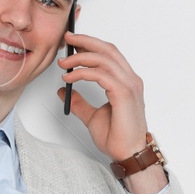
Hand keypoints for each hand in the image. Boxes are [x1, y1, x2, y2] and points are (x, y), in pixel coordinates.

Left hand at [55, 31, 152, 162]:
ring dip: (80, 58)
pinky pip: (100, 74)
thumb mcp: (92, 116)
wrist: (128, 154)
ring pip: (103, 59)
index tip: (73, 43)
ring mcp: (129, 86)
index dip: (91, 45)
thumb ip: (79, 102)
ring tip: (63, 64)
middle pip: (107, 50)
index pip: (109, 54)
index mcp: (126, 82)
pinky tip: (70, 78)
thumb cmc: (118, 138)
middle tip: (67, 39)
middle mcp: (130, 80)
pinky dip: (82, 73)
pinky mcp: (123, 94)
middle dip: (86, 41)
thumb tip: (64, 92)